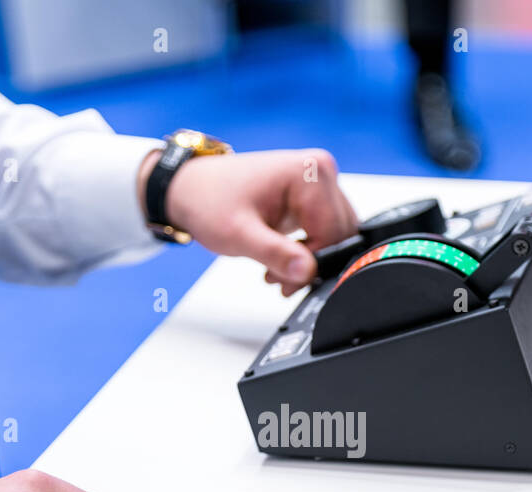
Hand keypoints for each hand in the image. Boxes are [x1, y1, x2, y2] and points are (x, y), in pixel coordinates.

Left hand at [140, 148, 358, 294]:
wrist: (191, 189)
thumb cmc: (209, 201)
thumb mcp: (240, 234)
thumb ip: (276, 255)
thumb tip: (308, 272)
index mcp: (309, 173)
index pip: (334, 233)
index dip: (314, 264)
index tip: (286, 280)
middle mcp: (319, 171)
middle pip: (340, 233)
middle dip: (312, 263)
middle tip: (279, 279)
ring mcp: (317, 181)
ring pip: (335, 234)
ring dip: (310, 259)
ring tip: (276, 269)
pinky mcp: (311, 194)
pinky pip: (325, 229)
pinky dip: (308, 249)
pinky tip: (282, 257)